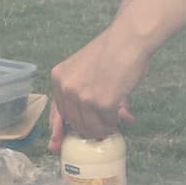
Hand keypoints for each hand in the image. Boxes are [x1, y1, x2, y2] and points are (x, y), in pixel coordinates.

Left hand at [50, 25, 142, 143]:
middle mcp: (66, 88)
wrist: (127, 40)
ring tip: (112, 124)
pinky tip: (121, 118)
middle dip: (87, 129)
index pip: (57, 110)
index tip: (57, 144)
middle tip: (101, 129)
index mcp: (59, 77)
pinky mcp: (101, 103)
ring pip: (90, 126)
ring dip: (102, 129)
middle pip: (74, 121)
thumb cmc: (111, 51)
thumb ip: (83, 93)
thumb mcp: (86, 69)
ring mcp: (82, 97)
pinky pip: (106, 123)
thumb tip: (95, 124)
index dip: (58, 129)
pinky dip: (114, 124)